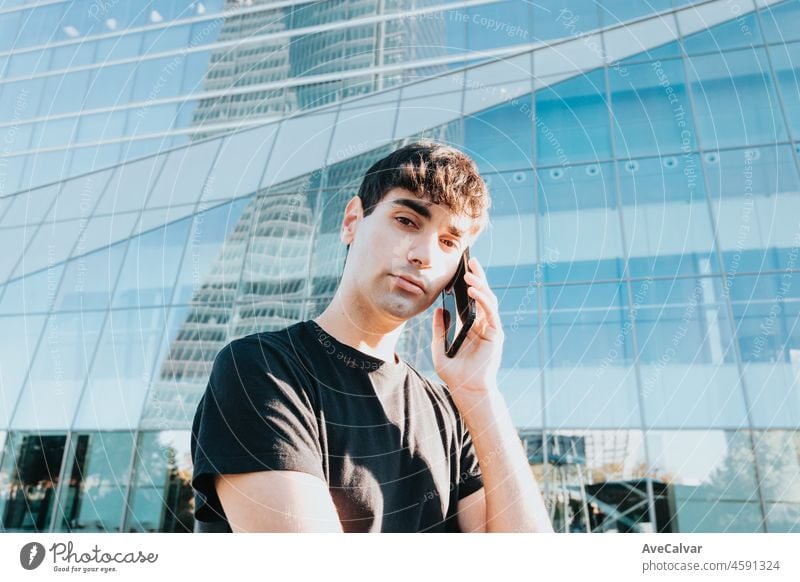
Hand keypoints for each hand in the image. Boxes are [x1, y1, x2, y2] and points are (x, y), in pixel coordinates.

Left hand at [431, 256, 503, 404]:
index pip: (471, 301)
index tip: (461, 269)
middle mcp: (483, 325)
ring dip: (480, 286)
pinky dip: (483, 300)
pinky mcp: (496, 334)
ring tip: (469, 275)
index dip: (468, 285)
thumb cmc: (454, 373)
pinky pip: (491, 312)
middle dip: (478, 278)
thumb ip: (439, 330)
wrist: (466, 389)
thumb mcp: (439, 348)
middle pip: (482, 296)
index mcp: (471, 327)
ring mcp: (491, 329)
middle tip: (470, 262)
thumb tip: (438, 310)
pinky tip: (473, 292)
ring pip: (488, 301)